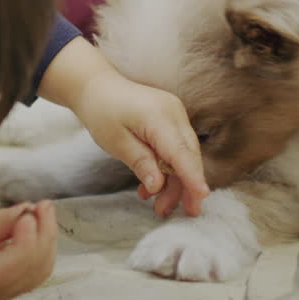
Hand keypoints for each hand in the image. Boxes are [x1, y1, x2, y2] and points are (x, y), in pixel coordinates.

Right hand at [0, 201, 57, 299]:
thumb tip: (23, 213)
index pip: (16, 263)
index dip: (29, 237)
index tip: (29, 211)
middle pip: (34, 268)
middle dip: (45, 233)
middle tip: (43, 205)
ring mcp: (0, 293)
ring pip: (39, 271)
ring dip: (46, 240)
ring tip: (42, 211)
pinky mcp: (4, 286)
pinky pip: (32, 271)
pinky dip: (39, 248)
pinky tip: (34, 227)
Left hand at [39, 36, 208, 216]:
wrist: (96, 86)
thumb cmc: (102, 111)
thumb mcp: (116, 141)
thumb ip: (141, 163)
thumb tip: (159, 186)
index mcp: (159, 117)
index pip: (181, 152)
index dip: (192, 176)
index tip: (202, 196)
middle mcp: (174, 113)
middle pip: (188, 156)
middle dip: (185, 187)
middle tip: (180, 213)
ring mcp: (175, 115)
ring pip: (184, 155)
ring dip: (174, 182)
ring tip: (159, 207)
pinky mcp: (172, 120)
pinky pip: (176, 147)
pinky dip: (167, 168)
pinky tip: (153, 187)